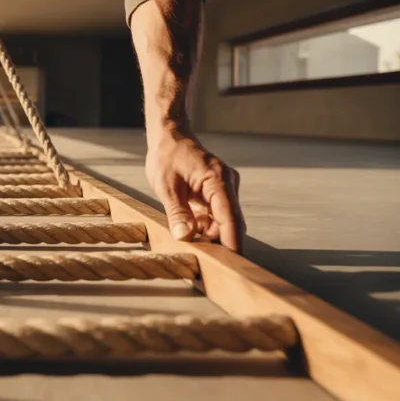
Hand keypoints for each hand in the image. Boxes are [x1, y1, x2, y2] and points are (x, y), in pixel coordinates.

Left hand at [145, 129, 244, 251]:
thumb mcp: (166, 187)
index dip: (232, 241)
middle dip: (221, 242)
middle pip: (231, 222)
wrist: (170, 138)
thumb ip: (177, 212)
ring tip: (189, 239)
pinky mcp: (218, 192)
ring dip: (209, 233)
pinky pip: (216, 214)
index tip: (233, 263)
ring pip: (223, 220)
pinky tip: (190, 227)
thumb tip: (184, 237)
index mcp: (217, 180)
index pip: (230, 216)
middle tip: (207, 262)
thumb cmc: (167, 157)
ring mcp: (225, 188)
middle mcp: (227, 184)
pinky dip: (206, 224)